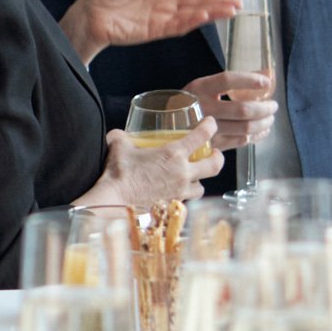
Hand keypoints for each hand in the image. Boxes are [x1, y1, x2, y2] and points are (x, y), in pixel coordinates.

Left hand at [60, 0, 238, 63]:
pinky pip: (178, 26)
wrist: (88, 15)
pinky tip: (204, 17)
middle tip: (238, 2)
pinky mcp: (155, 31)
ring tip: (231, 12)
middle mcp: (165, 1)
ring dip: (211, 13)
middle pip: (197, 0)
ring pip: (192, 14)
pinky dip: (192, 22)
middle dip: (218, 1)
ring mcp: (162, 17)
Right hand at [86, 116, 224, 208]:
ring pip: (201, 187)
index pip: (201, 136)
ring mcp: (180, 192)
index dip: (210, 127)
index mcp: (174, 154)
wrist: (113, 202)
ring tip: (194, 177)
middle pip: (214, 165)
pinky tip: (174, 194)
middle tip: (214, 154)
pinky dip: (183, 197)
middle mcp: (182, 173)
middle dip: (218, 158)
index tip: (211, 123)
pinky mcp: (172, 207)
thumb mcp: (119, 147)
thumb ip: (121, 138)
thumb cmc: (118, 173)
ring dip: (199, 181)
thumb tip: (116, 135)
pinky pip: (185, 201)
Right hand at [184, 70, 277, 151]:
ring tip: (270, 118)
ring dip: (264, 123)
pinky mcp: (212, 145)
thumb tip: (267, 73)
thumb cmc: (192, 102)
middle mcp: (203, 109)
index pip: (227, 80)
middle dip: (264, 108)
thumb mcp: (206, 86)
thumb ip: (235, 80)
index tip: (266, 83)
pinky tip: (262, 131)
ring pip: (245, 128)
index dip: (249, 80)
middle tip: (273, 106)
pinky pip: (241, 141)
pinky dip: (257, 136)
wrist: (167, 127)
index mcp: (199, 88)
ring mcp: (207, 130)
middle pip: (242, 110)